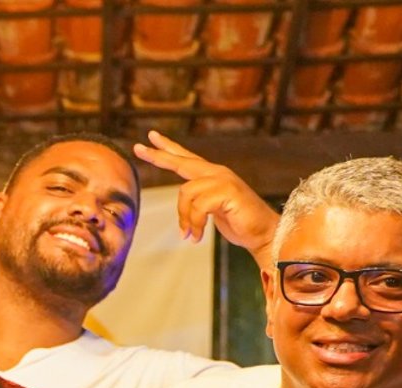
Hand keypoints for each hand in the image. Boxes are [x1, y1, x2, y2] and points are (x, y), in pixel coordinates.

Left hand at [133, 130, 278, 255]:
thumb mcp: (211, 212)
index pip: (186, 158)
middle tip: (138, 148)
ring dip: (185, 218)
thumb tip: (181, 215)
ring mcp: (223, 180)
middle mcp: (217, 173)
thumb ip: (196, 205)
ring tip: (190, 235)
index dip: (168, 148)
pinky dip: (195, 223)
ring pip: (185, 193)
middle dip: (159, 156)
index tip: (149, 138)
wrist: (263, 233)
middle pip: (181, 162)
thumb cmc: (239, 223)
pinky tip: (197, 236)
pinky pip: (198, 206)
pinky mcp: (228, 192)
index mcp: (212, 175)